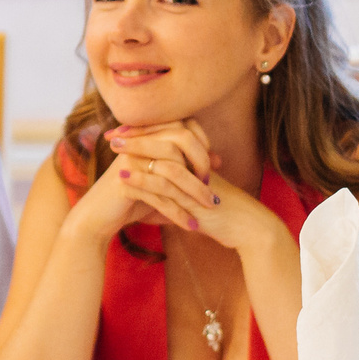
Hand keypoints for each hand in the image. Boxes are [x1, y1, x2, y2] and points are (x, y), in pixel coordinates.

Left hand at [107, 121, 289, 259]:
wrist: (246, 228)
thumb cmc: (221, 214)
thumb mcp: (196, 198)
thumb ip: (176, 191)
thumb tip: (153, 194)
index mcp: (198, 159)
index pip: (170, 135)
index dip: (145, 132)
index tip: (120, 131)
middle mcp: (198, 165)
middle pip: (166, 140)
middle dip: (137, 135)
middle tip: (112, 133)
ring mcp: (196, 181)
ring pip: (163, 160)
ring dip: (137, 152)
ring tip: (113, 149)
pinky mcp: (193, 199)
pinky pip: (165, 186)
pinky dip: (142, 180)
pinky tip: (123, 177)